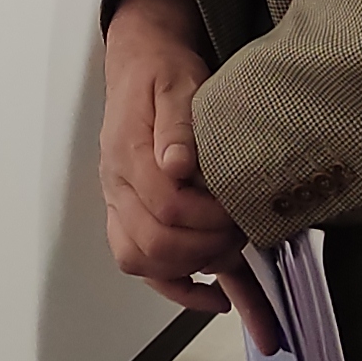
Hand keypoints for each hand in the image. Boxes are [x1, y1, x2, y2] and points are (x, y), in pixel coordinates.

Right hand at [95, 0, 279, 351]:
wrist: (142, 63)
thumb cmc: (163, 72)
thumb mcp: (178, 82)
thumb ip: (178, 122)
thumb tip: (177, 163)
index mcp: (129, 154)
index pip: (165, 206)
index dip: (209, 219)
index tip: (241, 212)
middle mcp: (118, 185)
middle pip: (153, 243)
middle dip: (205, 247)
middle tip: (243, 235)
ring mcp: (121, 203)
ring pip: (141, 260)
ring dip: (190, 270)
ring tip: (233, 262)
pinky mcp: (132, 215)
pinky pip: (143, 264)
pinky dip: (178, 289)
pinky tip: (217, 298)